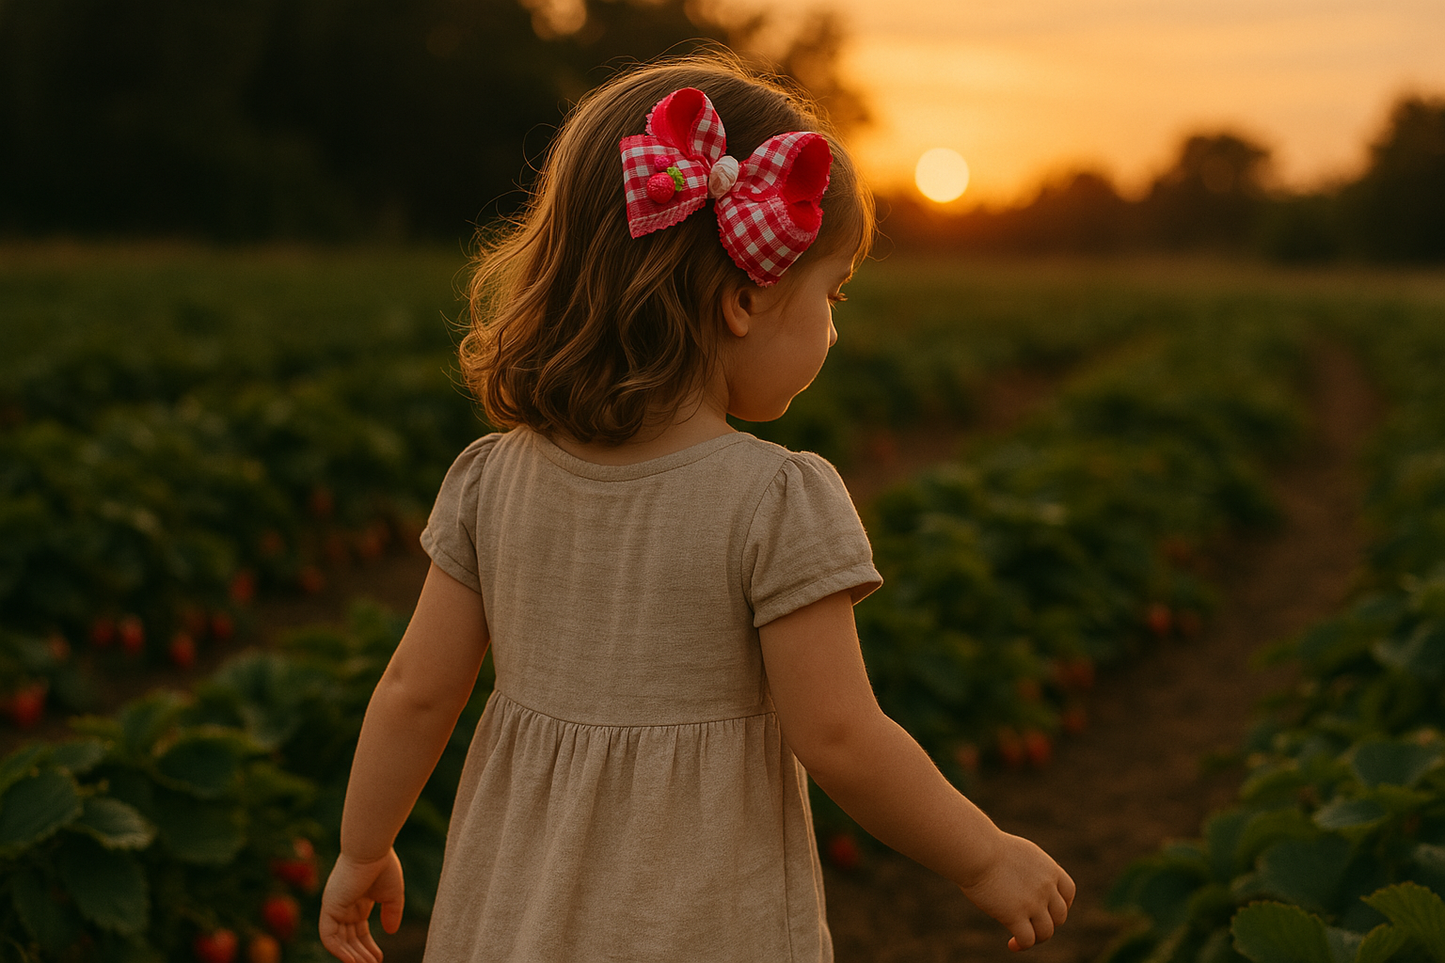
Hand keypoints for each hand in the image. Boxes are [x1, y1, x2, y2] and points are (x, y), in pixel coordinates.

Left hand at [319, 848, 404, 962]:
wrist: (372, 850)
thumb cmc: (384, 866)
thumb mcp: (393, 894)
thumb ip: (392, 913)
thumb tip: (391, 932)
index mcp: (357, 901)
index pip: (359, 930)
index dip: (368, 946)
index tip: (379, 958)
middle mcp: (344, 905)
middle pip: (349, 938)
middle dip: (361, 954)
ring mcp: (335, 907)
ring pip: (339, 940)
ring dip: (351, 955)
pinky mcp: (329, 907)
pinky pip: (328, 935)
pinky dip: (338, 950)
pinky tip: (352, 960)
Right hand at [958, 833, 1074, 951]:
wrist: (977, 851)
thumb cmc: (989, 848)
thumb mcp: (1021, 853)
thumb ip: (1032, 869)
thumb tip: (1029, 883)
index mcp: (1050, 869)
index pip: (1068, 892)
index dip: (1063, 904)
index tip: (1050, 910)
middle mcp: (1046, 887)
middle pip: (1059, 916)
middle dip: (1048, 923)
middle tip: (1031, 925)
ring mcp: (1033, 902)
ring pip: (1046, 932)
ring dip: (1036, 938)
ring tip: (1020, 940)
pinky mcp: (1015, 915)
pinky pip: (1028, 940)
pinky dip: (1021, 945)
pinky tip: (1012, 944)